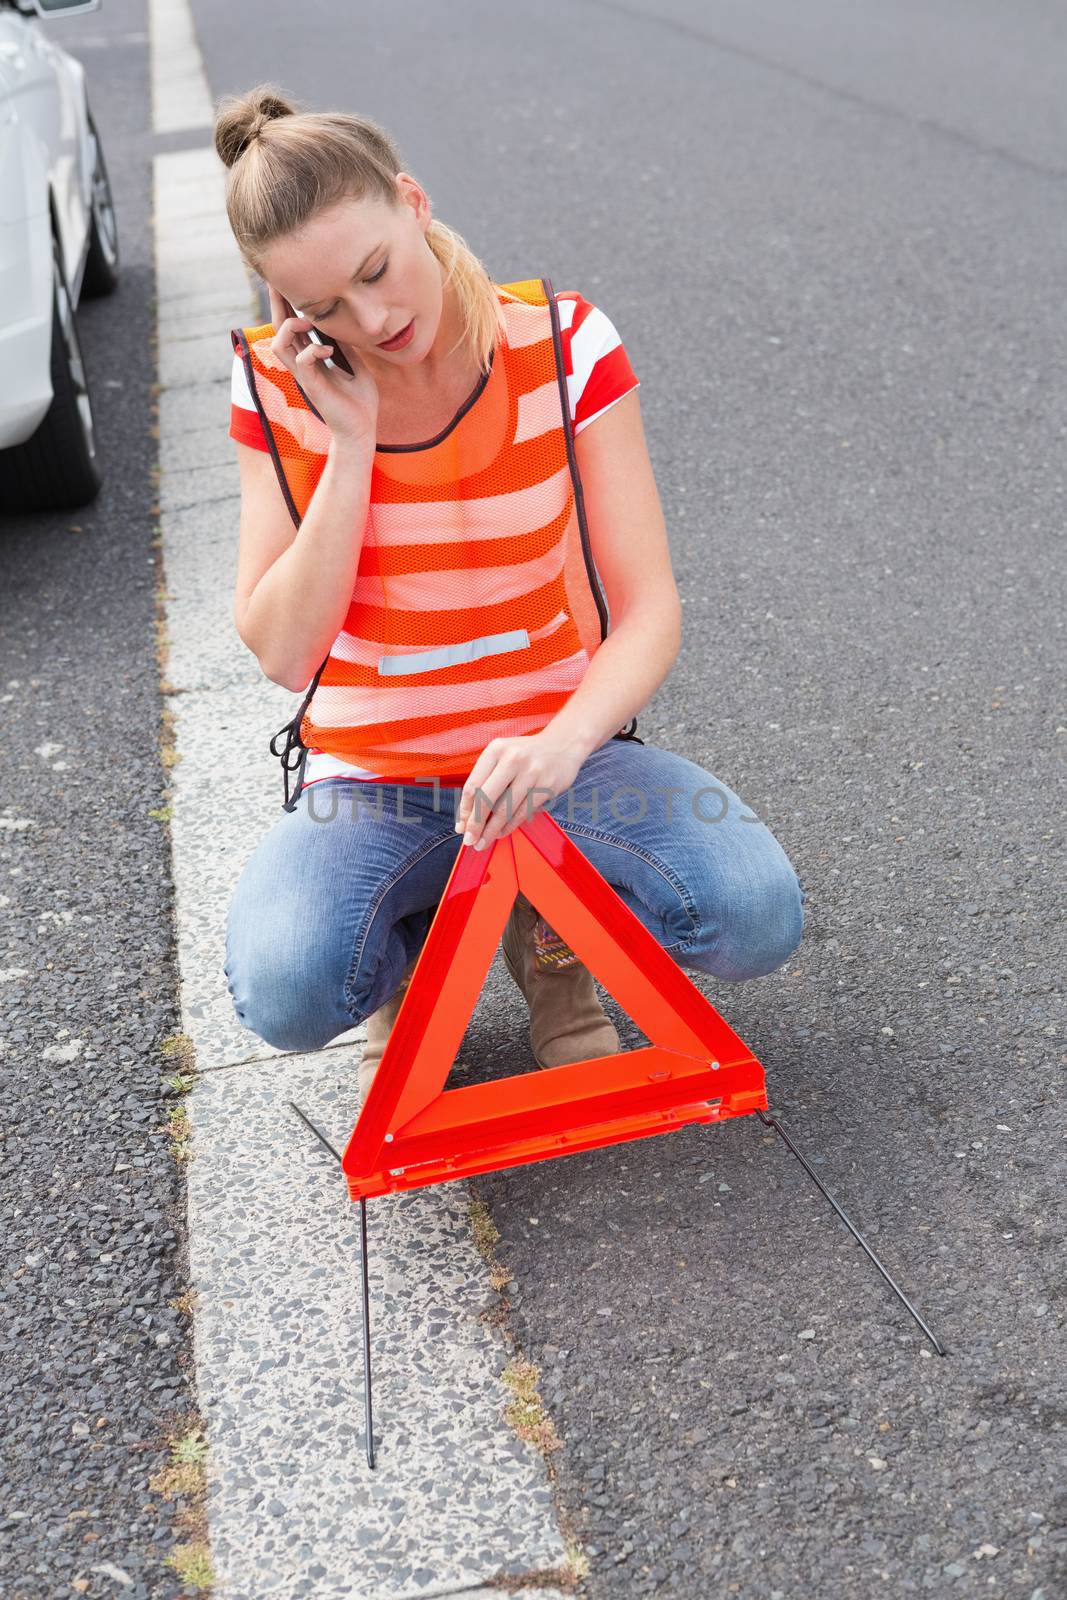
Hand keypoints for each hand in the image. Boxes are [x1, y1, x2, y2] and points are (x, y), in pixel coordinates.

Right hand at [266, 285, 379, 451]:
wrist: (363, 429)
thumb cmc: (360, 402)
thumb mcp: (355, 364)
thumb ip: (345, 345)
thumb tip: (342, 324)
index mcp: (311, 359)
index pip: (292, 327)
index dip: (287, 305)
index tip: (286, 284)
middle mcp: (303, 365)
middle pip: (279, 330)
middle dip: (277, 305)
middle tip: (277, 282)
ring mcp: (305, 376)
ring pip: (279, 345)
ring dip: (290, 328)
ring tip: (308, 322)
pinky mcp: (313, 387)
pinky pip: (302, 362)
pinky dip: (312, 350)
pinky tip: (328, 350)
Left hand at [454, 733, 586, 851]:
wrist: (563, 745)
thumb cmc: (525, 755)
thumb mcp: (502, 756)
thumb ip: (485, 781)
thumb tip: (466, 819)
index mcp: (496, 749)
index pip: (473, 785)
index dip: (465, 810)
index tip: (461, 827)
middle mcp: (513, 758)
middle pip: (486, 799)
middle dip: (475, 824)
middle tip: (469, 840)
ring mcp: (532, 773)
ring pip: (505, 810)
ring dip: (492, 831)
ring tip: (483, 842)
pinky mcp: (547, 786)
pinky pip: (523, 813)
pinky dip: (509, 826)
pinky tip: (501, 832)